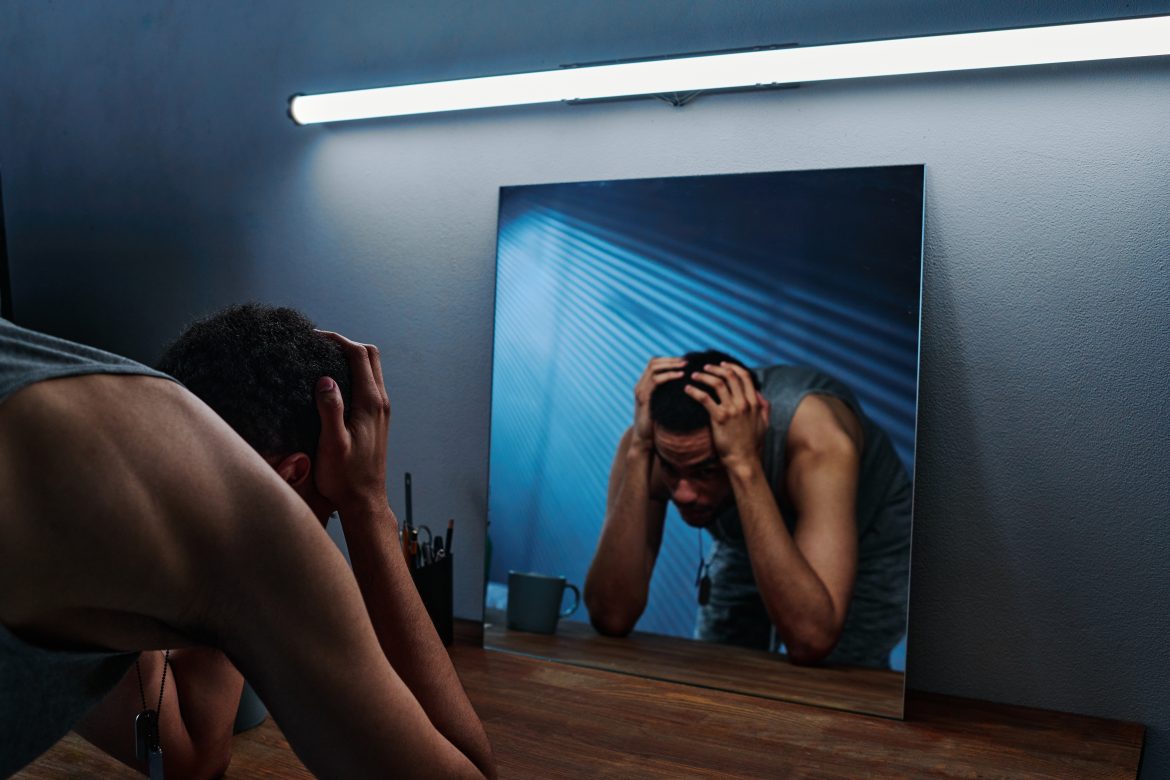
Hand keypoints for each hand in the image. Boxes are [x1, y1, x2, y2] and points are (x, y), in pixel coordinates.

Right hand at [313, 330, 390, 517]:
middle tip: (318, 344)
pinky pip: (368, 384)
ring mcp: (381, 410)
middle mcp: (380, 402)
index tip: (314, 337)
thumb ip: (330, 410)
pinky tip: (332, 383)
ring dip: (350, 358)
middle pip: (370, 356)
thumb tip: (325, 379)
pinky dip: (352, 373)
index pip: (359, 356)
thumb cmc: (345, 477)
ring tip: (321, 358)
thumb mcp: (332, 444)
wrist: (364, 501)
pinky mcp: (376, 419)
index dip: (337, 340)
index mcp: (370, 403)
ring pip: (371, 370)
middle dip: (345, 344)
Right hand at [631, 357, 686, 449]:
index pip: (654, 363)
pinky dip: (668, 375)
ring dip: (671, 365)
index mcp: (644, 385)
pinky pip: (655, 381)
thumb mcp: (663, 405)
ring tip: (685, 367)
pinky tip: (680, 376)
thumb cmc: (657, 424)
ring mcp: (640, 391)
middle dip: (671, 360)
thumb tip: (686, 385)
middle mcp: (640, 385)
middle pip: (653, 362)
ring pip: (654, 368)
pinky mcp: (643, 398)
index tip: (684, 362)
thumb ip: (668, 394)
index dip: (669, 360)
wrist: (644, 439)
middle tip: (686, 361)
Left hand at [685, 362, 769, 470]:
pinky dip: (695, 391)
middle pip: (730, 376)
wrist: (743, 459)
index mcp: (754, 403)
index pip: (744, 377)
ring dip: (704, 376)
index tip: (722, 365)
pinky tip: (688, 389)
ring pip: (717, 383)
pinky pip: (705, 398)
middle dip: (716, 369)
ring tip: (694, 376)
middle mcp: (744, 403)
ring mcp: (732, 410)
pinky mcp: (719, 418)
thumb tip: (760, 395)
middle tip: (705, 367)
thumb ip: (764, 408)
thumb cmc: (751, 444)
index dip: (733, 367)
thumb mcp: (764, 424)